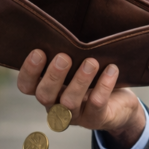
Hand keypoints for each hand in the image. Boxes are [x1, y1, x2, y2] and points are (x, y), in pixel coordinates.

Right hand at [17, 50, 145, 148]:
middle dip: (53, 76)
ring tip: (91, 62)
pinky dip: (104, 85)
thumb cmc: (95, 80)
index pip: (26, 86)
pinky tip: (112, 69)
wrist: (122, 106)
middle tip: (64, 57)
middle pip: (44, 95)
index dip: (28, 71)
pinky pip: (97, 104)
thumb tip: (66, 30)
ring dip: (79, 81)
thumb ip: (69, 56)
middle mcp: (56, 106)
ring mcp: (76, 115)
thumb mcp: (78, 69)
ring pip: (69, 102)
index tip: (38, 52)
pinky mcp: (97, 118)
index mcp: (47, 91)